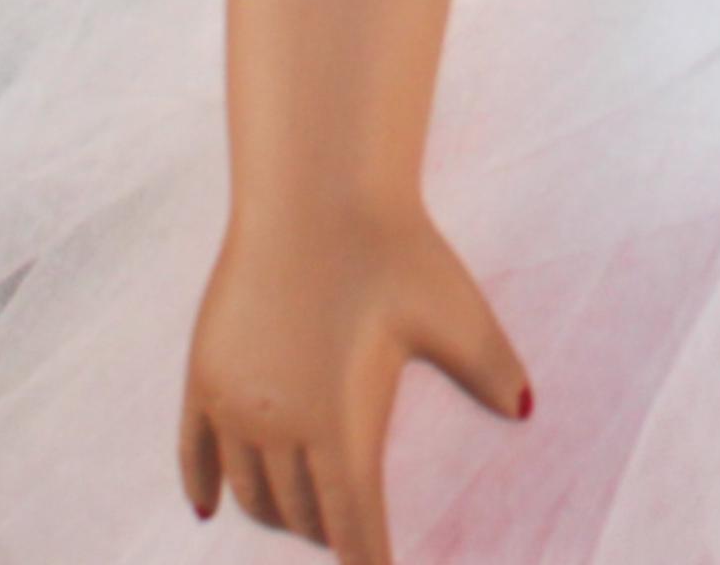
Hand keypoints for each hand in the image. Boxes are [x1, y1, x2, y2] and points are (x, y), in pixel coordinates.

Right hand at [179, 199, 528, 563]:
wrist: (317, 191)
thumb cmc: (396, 250)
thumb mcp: (453, 309)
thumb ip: (490, 366)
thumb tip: (527, 408)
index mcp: (341, 424)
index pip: (353, 523)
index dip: (365, 560)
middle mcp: (279, 426)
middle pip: (300, 514)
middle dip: (327, 535)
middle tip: (350, 537)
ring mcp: (233, 403)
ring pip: (250, 492)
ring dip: (277, 514)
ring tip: (306, 518)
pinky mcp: (204, 373)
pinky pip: (192, 452)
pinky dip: (203, 486)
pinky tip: (210, 508)